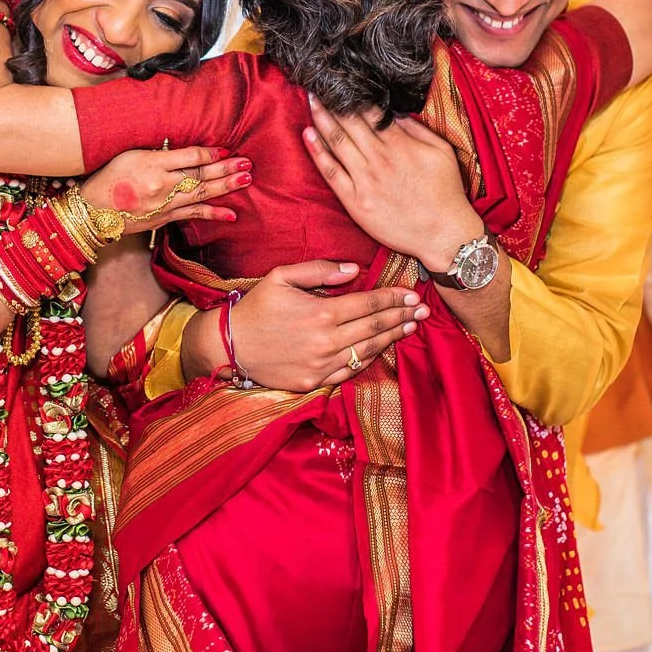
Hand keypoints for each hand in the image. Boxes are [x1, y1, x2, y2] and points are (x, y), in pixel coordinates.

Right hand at [82, 147, 248, 234]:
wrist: (94, 210)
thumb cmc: (110, 176)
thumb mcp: (130, 154)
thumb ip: (157, 151)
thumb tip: (184, 148)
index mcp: (153, 163)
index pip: (190, 156)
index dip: (210, 153)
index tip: (225, 149)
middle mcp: (162, 184)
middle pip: (200, 175)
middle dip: (226, 168)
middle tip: (247, 163)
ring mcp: (165, 203)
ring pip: (202, 193)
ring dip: (226, 187)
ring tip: (246, 179)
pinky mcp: (165, 218)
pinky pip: (194, 215)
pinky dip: (213, 214)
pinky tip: (232, 214)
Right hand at [209, 261, 427, 391]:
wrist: (229, 346)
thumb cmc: (255, 307)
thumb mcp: (282, 277)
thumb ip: (319, 270)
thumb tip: (354, 269)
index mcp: (322, 312)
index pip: (368, 303)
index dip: (393, 297)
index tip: (411, 293)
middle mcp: (327, 341)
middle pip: (374, 327)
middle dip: (401, 316)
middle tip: (422, 310)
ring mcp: (322, 365)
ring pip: (367, 350)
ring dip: (392, 338)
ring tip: (410, 327)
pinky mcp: (314, 382)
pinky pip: (350, 371)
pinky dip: (368, 359)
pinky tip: (381, 349)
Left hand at [303, 98, 483, 272]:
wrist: (443, 234)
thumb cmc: (445, 193)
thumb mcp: (441, 152)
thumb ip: (417, 129)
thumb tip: (394, 113)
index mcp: (400, 144)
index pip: (370, 112)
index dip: (354, 94)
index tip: (342, 81)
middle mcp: (379, 158)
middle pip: (349, 121)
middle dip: (332, 100)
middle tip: (319, 82)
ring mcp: (365, 180)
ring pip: (337, 141)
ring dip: (321, 117)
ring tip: (310, 99)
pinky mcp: (355, 201)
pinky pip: (330, 172)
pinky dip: (317, 151)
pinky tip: (307, 134)